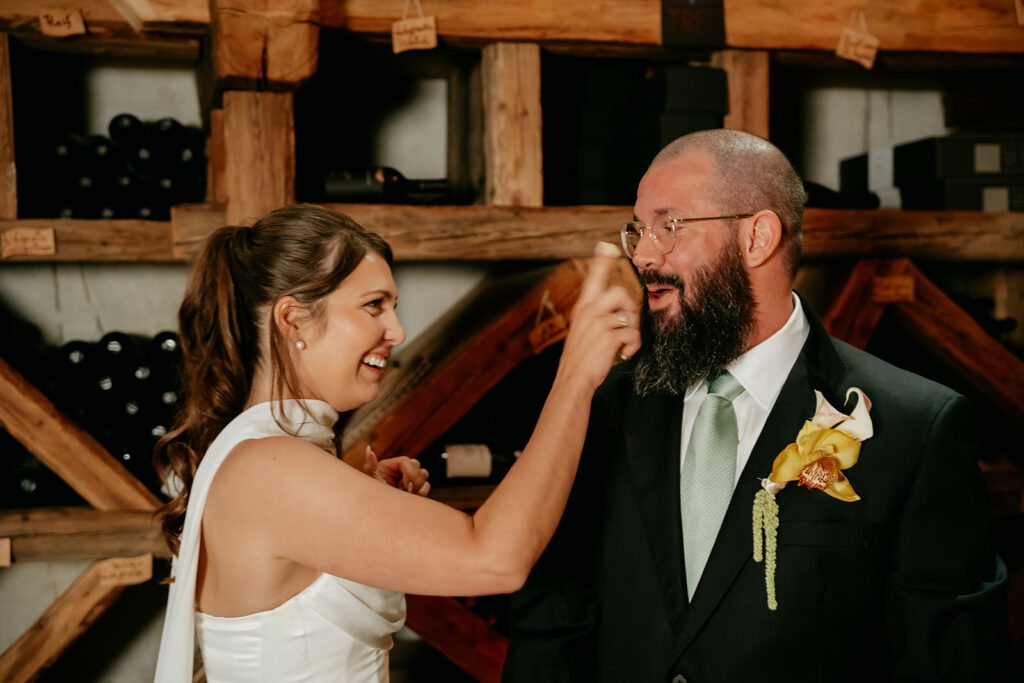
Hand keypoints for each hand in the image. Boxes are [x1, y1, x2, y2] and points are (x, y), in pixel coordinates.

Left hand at [362, 445, 430, 495]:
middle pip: (421, 471)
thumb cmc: (372, 490)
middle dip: (414, 482)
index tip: (404, 484)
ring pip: (425, 481)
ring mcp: (413, 481)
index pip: (409, 462)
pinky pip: (425, 490)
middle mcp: (406, 470)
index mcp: (395, 464)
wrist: (375, 505)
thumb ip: (370, 464)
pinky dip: (418, 495)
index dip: (410, 473)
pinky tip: (407, 499)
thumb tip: (369, 449)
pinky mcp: (417, 490)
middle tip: (402, 490)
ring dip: (416, 490)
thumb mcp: (370, 478)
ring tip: (402, 495)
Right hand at [558, 243, 641, 390]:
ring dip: (632, 332)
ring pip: (630, 316)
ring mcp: (599, 322)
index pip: (593, 278)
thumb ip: (596, 316)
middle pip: (621, 292)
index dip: (601, 262)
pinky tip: (622, 353)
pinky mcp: (608, 336)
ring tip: (623, 344)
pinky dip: (632, 347)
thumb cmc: (580, 358)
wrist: (573, 379)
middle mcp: (589, 310)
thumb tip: (620, 312)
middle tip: (626, 325)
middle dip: (630, 309)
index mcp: (583, 307)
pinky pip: (633, 335)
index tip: (605, 247)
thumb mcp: (583, 330)